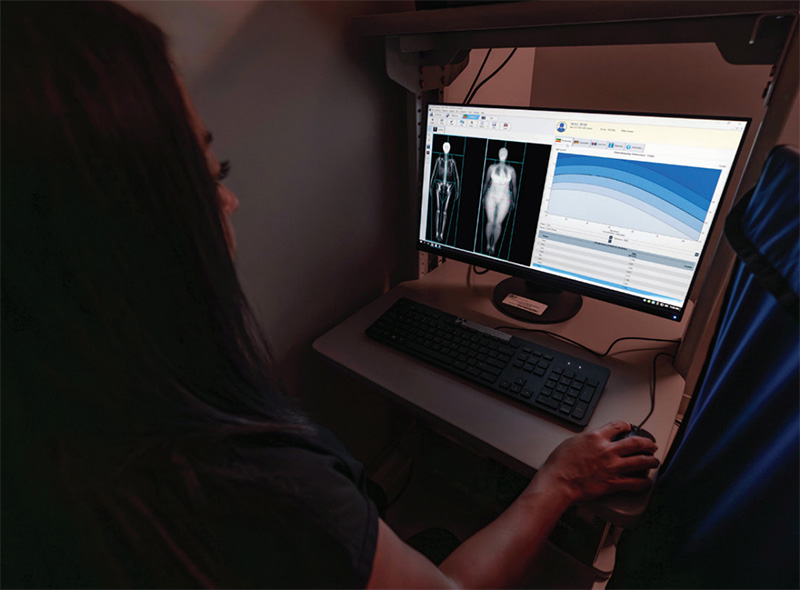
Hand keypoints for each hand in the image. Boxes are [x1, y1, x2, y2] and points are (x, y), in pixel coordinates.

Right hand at [530, 421, 659, 504]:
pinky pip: (635, 483)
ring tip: (654, 461)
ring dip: (651, 461)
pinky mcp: (614, 483)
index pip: (616, 426)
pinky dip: (644, 483)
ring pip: (640, 461)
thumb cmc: (559, 464)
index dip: (625, 425)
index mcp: (595, 437)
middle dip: (647, 443)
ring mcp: (613, 467)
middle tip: (651, 445)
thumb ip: (585, 441)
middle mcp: (607, 450)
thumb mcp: (571, 443)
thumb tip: (590, 443)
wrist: (558, 482)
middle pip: (635, 443)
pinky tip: (647, 482)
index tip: (628, 427)